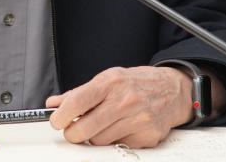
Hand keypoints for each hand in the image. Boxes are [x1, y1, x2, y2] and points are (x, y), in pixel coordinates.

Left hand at [46, 66, 191, 148]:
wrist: (172, 90)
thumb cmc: (137, 83)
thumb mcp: (108, 78)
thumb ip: (79, 93)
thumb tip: (53, 103)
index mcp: (111, 83)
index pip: (77, 102)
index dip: (61, 115)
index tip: (56, 120)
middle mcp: (124, 101)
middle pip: (84, 129)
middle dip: (73, 133)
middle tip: (73, 130)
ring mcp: (137, 120)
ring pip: (99, 141)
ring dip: (95, 136)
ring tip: (103, 124)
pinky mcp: (146, 136)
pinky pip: (118, 146)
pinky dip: (114, 140)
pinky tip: (121, 127)